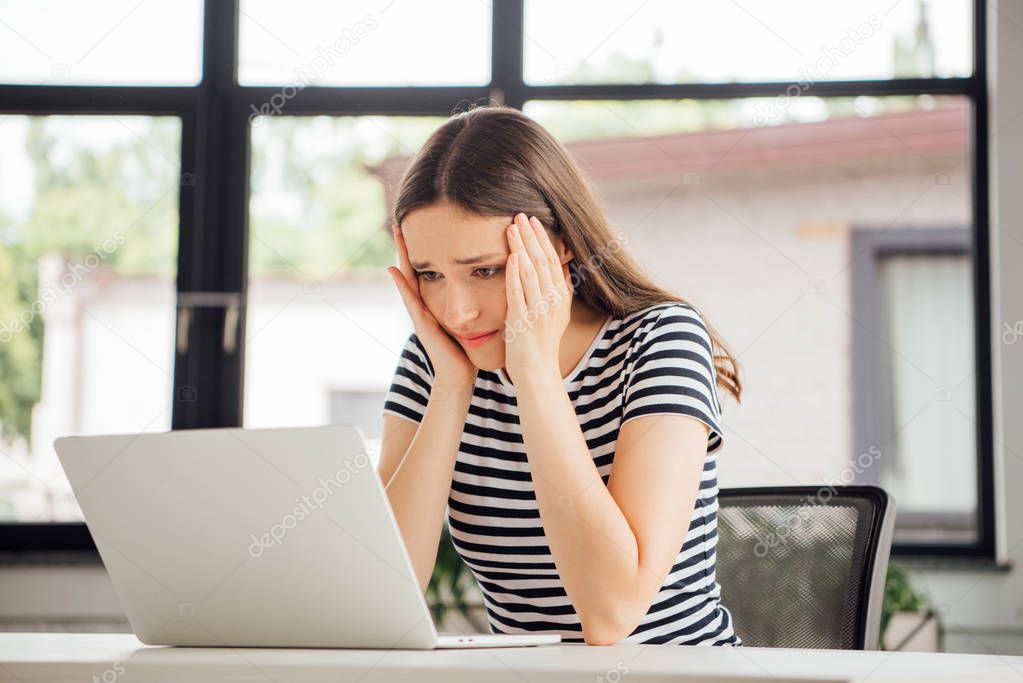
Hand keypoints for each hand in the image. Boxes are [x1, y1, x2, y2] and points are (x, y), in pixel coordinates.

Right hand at [387, 224, 477, 389]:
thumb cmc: (467, 352)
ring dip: (402, 258)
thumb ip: (473, 306)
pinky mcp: (420, 324)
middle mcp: (426, 306)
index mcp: (438, 304)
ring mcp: (420, 314)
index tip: (426, 228)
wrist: (459, 377)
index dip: (428, 251)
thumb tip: (490, 286)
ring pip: (409, 280)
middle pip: (416, 270)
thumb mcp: (472, 321)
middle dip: (409, 248)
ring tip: (397, 236)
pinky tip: (392, 268)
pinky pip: (409, 299)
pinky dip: (400, 284)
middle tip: (402, 223)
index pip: (432, 272)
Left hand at [503, 213, 572, 385]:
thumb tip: (563, 266)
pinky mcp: (523, 320)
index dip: (543, 239)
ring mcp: (539, 310)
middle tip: (521, 215)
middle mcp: (553, 301)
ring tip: (513, 227)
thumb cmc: (541, 345)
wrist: (537, 373)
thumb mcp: (557, 315)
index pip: (552, 261)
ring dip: (522, 247)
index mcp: (561, 298)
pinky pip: (519, 291)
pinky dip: (516, 272)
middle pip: (543, 261)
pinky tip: (512, 256)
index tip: (533, 221)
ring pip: (532, 271)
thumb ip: (560, 290)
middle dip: (532, 236)